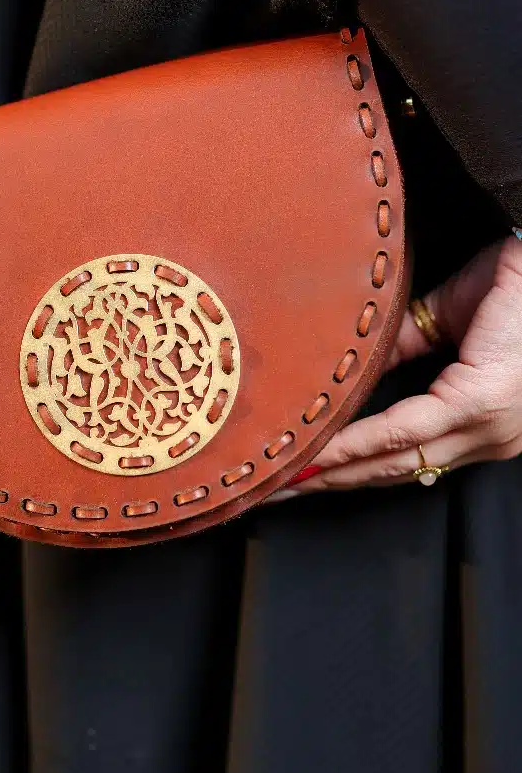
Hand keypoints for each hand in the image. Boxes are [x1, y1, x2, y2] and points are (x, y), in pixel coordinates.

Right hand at [273, 233, 521, 497]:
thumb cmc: (512, 282)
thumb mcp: (448, 318)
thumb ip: (404, 348)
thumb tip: (351, 366)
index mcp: (483, 420)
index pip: (405, 456)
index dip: (349, 470)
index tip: (300, 478)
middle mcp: (488, 438)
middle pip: (393, 471)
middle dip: (329, 483)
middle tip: (274, 490)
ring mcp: (487, 427)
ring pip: (395, 460)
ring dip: (334, 470)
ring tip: (285, 475)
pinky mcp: (477, 402)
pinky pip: (403, 429)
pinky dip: (356, 441)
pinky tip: (320, 446)